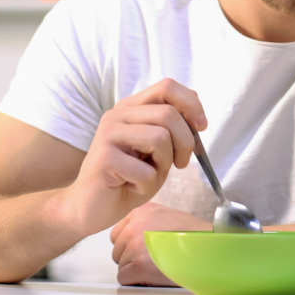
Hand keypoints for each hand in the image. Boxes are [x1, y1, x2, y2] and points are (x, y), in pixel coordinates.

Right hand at [62, 78, 207, 236]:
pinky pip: (146, 170)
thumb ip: (173, 129)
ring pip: (160, 138)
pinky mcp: (104, 158)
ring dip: (165, 164)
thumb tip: (196, 112)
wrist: (92, 207)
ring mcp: (108, 134)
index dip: (191, 104)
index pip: (167, 87)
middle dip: (185, 143)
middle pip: (169, 114)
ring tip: (149, 174)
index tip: (202, 126)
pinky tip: (132, 186)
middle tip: (180, 163)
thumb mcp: (158, 150)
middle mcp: (117, 115)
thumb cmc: (129, 178)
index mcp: (131, 108)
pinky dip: (147, 184)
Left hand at [111, 202, 211, 285]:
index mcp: (141, 211)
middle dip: (132, 257)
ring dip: (136, 269)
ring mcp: (135, 245)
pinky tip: (155, 274)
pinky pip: (124, 277)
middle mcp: (134, 226)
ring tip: (159, 264)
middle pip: (118, 249)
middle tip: (155, 258)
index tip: (145, 248)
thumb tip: (136, 238)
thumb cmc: (195, 236)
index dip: (131, 244)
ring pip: (121, 264)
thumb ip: (148, 223)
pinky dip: (137, 280)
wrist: (209, 248)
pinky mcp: (138, 265)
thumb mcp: (168, 216)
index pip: (118, 233)